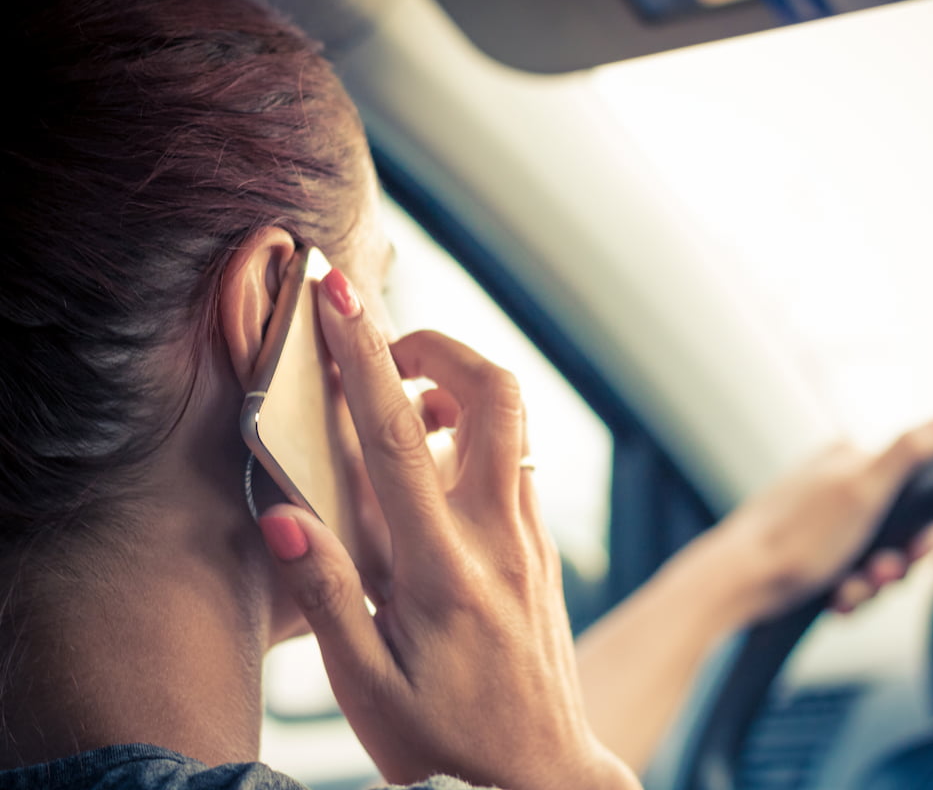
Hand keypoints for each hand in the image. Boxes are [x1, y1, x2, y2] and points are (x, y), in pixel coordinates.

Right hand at [256, 269, 638, 789]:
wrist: (543, 766)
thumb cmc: (450, 735)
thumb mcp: (369, 691)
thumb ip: (328, 601)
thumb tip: (286, 518)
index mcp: (445, 566)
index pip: (400, 436)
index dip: (366, 356)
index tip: (339, 293)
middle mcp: (499, 532)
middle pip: (494, 393)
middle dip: (439, 344)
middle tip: (386, 351)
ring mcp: (529, 532)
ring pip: (511, 419)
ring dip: (457, 385)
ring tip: (400, 410)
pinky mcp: (540, 540)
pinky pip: (513, 455)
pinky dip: (473, 430)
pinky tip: (431, 472)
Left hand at [701, 417, 932, 625]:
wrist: (737, 583)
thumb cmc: (797, 537)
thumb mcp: (861, 491)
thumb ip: (908, 454)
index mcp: (847, 459)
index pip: (914, 491)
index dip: (924, 529)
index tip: (921, 549)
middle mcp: (834, 486)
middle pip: (897, 532)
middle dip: (894, 564)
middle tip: (879, 574)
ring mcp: (820, 523)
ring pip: (874, 560)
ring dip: (869, 584)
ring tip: (846, 591)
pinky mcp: (807, 555)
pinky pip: (847, 578)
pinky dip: (846, 594)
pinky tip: (833, 601)